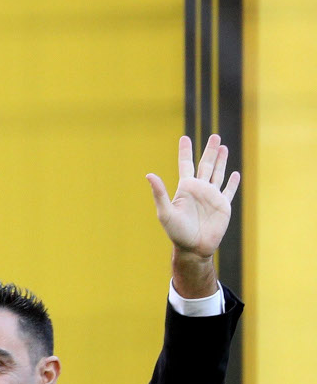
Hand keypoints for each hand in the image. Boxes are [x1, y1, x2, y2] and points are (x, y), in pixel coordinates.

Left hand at [146, 134, 240, 258]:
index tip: (185, 138)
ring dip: (221, 161)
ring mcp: (212, 197)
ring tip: (223, 147)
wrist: (193, 248)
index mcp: (185, 188)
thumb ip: (159, 193)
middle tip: (214, 136)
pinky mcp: (223, 206)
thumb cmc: (176, 232)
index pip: (185, 164)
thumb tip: (149, 175)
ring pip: (218, 173)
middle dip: (210, 150)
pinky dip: (232, 182)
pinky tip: (234, 174)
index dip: (185, 151)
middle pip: (206, 164)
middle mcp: (199, 189)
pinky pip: (228, 191)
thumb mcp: (165, 212)